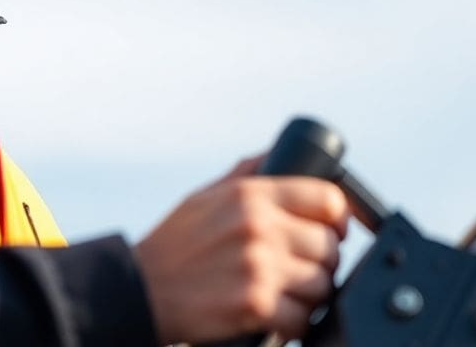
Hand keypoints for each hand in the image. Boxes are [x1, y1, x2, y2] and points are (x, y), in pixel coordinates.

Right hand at [131, 156, 350, 343]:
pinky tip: (273, 315)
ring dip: (308, 295)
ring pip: (322, 285)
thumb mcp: (205, 196)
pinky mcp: (255, 305)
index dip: (336, 218)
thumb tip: (276, 153)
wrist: (139, 290)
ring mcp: (259, 267)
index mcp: (250, 195)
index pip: (328, 199)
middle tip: (298, 269)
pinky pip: (302, 318)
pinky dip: (292, 323)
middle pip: (329, 246)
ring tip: (283, 293)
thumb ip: (245, 175)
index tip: (330, 231)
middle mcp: (259, 227)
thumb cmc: (171, 246)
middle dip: (319, 262)